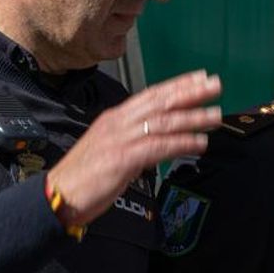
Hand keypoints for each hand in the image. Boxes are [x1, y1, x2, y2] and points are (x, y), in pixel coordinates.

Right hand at [45, 71, 220, 225]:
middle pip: (160, 101)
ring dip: (192, 118)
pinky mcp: (122, 159)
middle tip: (215, 85)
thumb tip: (157, 139)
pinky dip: (181, 143)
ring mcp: (120, 139)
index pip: (151, 94)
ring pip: (163, 122)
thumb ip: (133, 139)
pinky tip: (199, 143)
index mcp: (115, 118)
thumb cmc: (85, 176)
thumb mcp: (111, 149)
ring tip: (215, 115)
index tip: (199, 77)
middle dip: (190, 92)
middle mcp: (119, 123)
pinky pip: (158, 147)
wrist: (58, 194)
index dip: (177, 85)